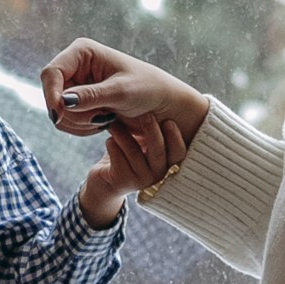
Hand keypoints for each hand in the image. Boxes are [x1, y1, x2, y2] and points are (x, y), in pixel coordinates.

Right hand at [41, 37, 210, 147]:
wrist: (164, 104)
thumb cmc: (149, 90)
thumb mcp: (121, 92)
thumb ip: (91, 96)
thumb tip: (63, 101)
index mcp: (83, 51)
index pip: (52, 72)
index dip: (51, 95)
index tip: (59, 115)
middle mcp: (75, 65)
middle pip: (53, 95)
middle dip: (73, 113)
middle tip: (102, 118)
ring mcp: (76, 84)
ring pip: (59, 112)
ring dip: (80, 123)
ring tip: (107, 118)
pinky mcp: (79, 102)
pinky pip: (67, 121)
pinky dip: (82, 128)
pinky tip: (104, 123)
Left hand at [78, 111, 191, 225]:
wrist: (105, 179)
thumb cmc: (127, 153)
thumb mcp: (141, 140)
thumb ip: (150, 128)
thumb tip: (155, 102)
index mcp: (165, 162)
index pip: (179, 153)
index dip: (176, 138)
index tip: (168, 120)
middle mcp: (157, 174)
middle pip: (159, 153)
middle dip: (152, 132)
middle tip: (145, 115)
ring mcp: (140, 180)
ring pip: (134, 153)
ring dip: (123, 134)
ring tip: (114, 123)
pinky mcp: (123, 181)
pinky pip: (118, 158)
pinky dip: (112, 145)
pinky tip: (109, 140)